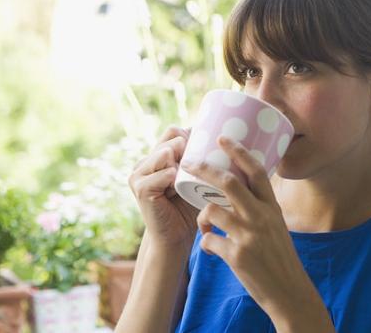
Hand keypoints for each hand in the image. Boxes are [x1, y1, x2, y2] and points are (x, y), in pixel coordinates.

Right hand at [128, 126, 198, 248]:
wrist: (175, 238)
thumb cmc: (189, 208)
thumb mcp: (198, 180)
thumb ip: (204, 161)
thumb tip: (230, 141)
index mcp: (159, 156)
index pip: (175, 131)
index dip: (193, 137)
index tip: (209, 150)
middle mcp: (146, 161)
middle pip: (171, 136)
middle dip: (189, 148)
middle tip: (199, 168)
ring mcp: (140, 173)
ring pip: (166, 152)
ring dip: (181, 164)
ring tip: (187, 181)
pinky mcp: (140, 188)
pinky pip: (161, 173)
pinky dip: (171, 178)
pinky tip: (176, 187)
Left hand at [181, 135, 305, 315]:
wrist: (289, 292)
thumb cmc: (280, 257)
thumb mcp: (276, 226)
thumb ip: (259, 208)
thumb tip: (236, 191)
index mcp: (271, 207)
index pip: (256, 171)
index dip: (238, 152)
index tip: (223, 138)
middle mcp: (261, 217)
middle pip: (228, 182)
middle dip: (205, 169)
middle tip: (190, 162)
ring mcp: (249, 236)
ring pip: (211, 210)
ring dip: (201, 216)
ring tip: (204, 225)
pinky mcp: (237, 255)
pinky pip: (208, 240)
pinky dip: (205, 243)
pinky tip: (212, 249)